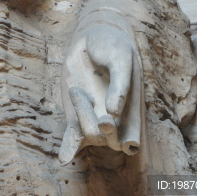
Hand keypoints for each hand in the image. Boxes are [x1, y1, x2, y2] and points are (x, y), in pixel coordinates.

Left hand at [60, 22, 137, 158]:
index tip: (124, 135)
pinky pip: (72, 136)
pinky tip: (63, 158)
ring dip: (84, 119)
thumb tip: (114, 111)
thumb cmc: (112, 47)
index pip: (133, 137)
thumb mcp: (120, 59)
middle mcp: (115, 118)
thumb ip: (120, 84)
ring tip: (78, 91)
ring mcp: (93, 117)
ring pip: (90, 135)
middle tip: (104, 119)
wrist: (92, 37)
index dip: (129, 140)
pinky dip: (68, 148)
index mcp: (132, 109)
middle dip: (107, 133)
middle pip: (112, 140)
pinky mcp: (74, 114)